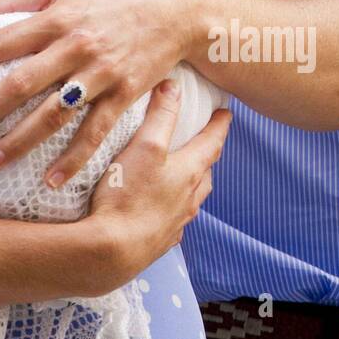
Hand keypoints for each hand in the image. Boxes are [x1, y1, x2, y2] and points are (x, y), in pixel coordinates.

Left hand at [0, 0, 201, 189]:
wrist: (174, 8)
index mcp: (55, 18)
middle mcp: (74, 47)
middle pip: (20, 84)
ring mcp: (100, 74)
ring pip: (53, 115)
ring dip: (20, 142)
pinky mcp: (124, 95)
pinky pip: (95, 133)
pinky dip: (74, 159)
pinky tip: (51, 181)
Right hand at [81, 80, 231, 295]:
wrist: (112, 251)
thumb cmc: (128, 195)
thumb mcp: (145, 147)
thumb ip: (161, 116)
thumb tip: (174, 87)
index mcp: (189, 172)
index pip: (212, 143)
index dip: (219, 125)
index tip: (227, 112)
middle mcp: (188, 198)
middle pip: (205, 171)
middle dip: (207, 154)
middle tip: (204, 141)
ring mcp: (175, 222)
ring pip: (192, 197)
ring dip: (192, 183)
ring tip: (183, 174)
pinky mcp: (159, 240)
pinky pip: (174, 219)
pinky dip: (173, 207)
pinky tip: (160, 208)